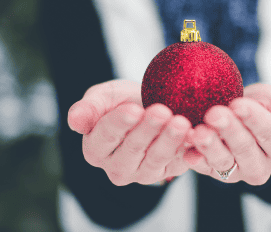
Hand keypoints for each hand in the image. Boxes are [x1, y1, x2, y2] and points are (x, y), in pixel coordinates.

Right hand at [68, 80, 191, 185]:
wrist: (149, 106)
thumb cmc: (122, 101)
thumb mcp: (103, 97)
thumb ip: (88, 108)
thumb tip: (74, 121)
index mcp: (95, 149)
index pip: (105, 136)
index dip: (119, 123)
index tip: (133, 109)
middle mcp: (117, 167)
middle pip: (133, 149)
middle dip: (148, 129)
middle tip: (162, 111)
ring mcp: (143, 173)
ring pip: (156, 159)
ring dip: (170, 141)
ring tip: (181, 122)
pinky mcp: (168, 172)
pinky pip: (178, 163)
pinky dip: (188, 151)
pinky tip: (196, 136)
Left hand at [184, 83, 270, 184]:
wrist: (241, 112)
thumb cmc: (267, 107)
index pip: (269, 133)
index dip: (253, 118)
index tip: (238, 104)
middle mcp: (261, 167)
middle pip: (245, 149)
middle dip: (229, 130)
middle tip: (214, 113)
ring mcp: (236, 172)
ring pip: (223, 162)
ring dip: (210, 147)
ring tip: (199, 132)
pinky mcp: (214, 172)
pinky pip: (203, 168)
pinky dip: (195, 159)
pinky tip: (187, 151)